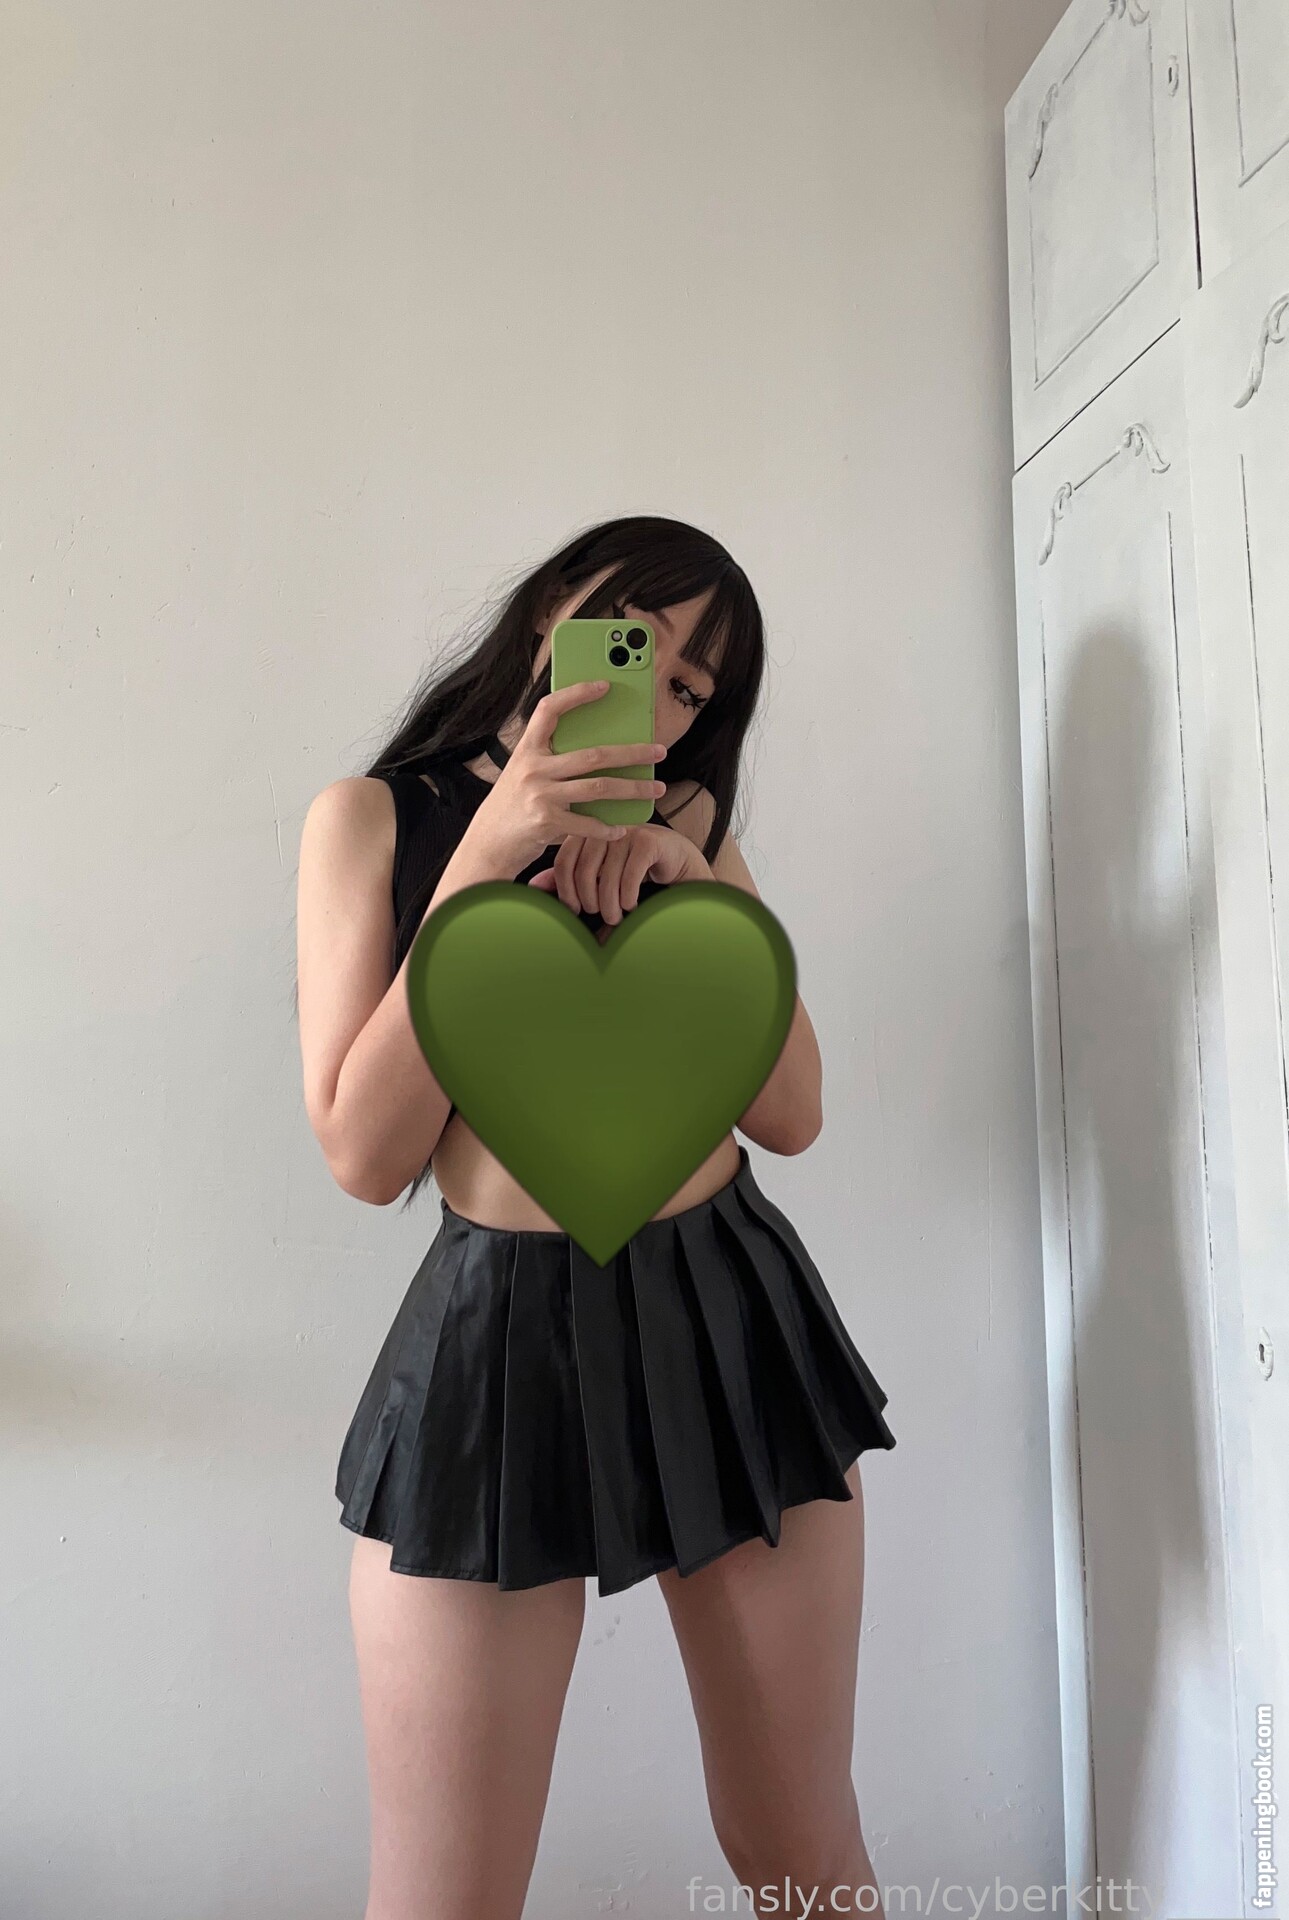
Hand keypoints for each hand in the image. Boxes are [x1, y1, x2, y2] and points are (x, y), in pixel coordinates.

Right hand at [465, 680, 667, 875]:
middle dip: (632, 752)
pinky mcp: (546, 822)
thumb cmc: (513, 804)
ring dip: (633, 788)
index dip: (576, 694)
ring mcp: (540, 794)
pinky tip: (622, 827)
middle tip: (659, 750)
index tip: (604, 686)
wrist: (488, 843)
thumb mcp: (525, 773)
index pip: (550, 710)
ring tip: (655, 788)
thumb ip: (552, 760)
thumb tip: (601, 752)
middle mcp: (533, 768)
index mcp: (527, 749)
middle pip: (593, 754)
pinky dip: (608, 827)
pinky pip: (588, 823)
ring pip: (599, 787)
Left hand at [528, 822, 711, 932]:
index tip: (573, 910)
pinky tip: (632, 904)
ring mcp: (627, 831)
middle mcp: (603, 828)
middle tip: (600, 915)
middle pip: (583, 870)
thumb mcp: (597, 874)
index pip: (564, 861)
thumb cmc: (633, 868)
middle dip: (589, 902)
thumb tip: (533, 887)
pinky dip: (628, 897)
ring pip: (607, 877)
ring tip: (616, 916)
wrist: (676, 860)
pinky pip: (630, 876)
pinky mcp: (649, 841)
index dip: (565, 890)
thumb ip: (567, 878)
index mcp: (585, 831)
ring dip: (610, 905)